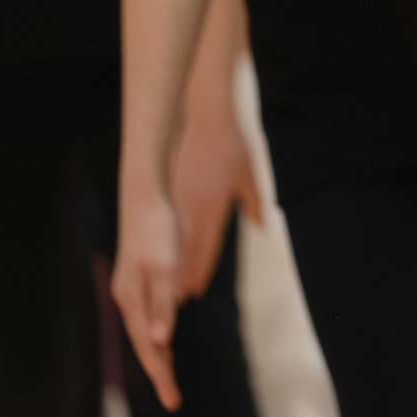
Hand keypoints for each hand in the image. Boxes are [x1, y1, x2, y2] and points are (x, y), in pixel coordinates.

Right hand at [112, 182, 186, 409]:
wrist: (148, 196)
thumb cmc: (158, 230)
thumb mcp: (165, 267)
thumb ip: (162, 303)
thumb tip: (161, 339)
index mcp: (133, 300)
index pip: (150, 347)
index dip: (161, 374)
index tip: (172, 401)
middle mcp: (129, 299)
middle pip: (146, 343)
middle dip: (159, 372)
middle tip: (173, 400)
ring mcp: (132, 289)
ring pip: (147, 331)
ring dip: (158, 355)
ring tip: (169, 379)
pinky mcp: (140, 279)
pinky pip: (149, 316)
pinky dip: (158, 333)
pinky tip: (165, 339)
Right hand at [169, 102, 262, 299]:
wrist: (203, 116)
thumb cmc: (230, 145)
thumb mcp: (250, 175)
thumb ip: (255, 203)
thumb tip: (262, 225)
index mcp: (214, 208)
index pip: (208, 249)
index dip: (202, 271)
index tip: (196, 291)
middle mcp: (192, 210)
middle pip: (186, 252)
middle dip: (182, 277)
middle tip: (178, 300)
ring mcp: (175, 200)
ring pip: (170, 242)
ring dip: (169, 266)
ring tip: (164, 287)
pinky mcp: (164, 190)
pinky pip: (161, 223)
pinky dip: (159, 243)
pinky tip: (154, 254)